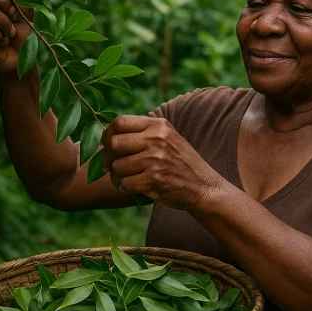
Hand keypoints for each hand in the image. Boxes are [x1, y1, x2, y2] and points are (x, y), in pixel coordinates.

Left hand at [101, 116, 224, 210]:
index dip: (108, 134)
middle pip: (114, 143)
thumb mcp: (168, 138)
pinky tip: (136, 187)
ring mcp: (155, 160)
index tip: (108, 145)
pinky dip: (126, 188)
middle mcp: (156, 140)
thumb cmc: (180, 163)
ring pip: (117, 166)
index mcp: (159, 126)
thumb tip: (109, 135)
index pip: (120, 122)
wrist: (204, 187)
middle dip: (108, 157)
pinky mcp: (153, 180)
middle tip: (111, 166)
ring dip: (118, 176)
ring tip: (128, 178)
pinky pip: (125, 184)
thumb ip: (143, 133)